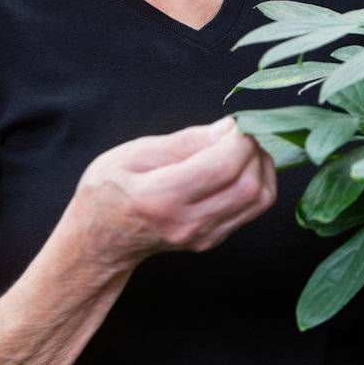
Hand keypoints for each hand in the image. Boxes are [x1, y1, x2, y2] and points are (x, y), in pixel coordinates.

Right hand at [71, 117, 277, 267]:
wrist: (101, 240)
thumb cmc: (109, 190)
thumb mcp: (133, 154)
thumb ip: (184, 142)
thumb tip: (227, 130)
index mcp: (161, 198)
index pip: (222, 168)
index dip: (239, 140)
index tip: (233, 123)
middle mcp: (187, 223)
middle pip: (249, 186)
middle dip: (255, 151)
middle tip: (240, 133)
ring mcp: (203, 236)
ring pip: (259, 200)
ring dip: (262, 166)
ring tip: (243, 148)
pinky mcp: (213, 240)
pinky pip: (252, 209)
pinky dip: (256, 181)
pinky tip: (238, 166)